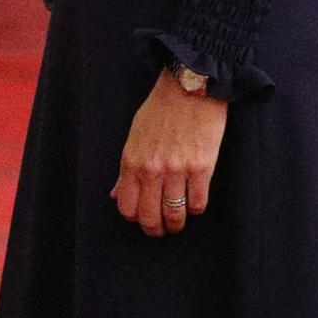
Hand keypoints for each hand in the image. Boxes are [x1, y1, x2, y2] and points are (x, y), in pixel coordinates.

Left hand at [112, 72, 227, 236]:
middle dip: (156, 229)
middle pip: (150, 217)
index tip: (143, 218)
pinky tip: (195, 202)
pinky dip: (196, 208)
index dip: (135, 218)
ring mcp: (177, 170)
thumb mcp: (135, 136)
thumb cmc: (162, 108)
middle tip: (163, 229)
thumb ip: (126, 169)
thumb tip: (115, 194)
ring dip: (177, 224)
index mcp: (132, 162)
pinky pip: (197, 203)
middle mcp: (152, 170)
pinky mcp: (202, 167)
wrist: (190, 87)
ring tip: (179, 221)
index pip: (127, 206)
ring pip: (175, 215)